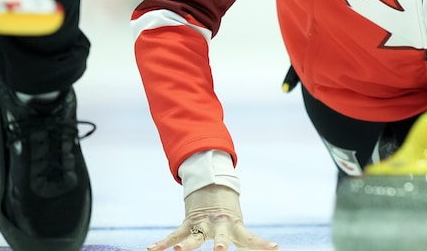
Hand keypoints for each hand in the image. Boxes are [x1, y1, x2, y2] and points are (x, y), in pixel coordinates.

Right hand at [147, 184, 277, 250]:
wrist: (212, 182)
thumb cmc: (228, 211)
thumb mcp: (237, 223)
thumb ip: (243, 238)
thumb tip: (268, 250)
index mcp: (235, 226)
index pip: (249, 238)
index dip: (261, 244)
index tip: (274, 248)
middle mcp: (219, 224)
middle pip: (221, 236)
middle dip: (220, 244)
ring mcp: (203, 223)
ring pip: (194, 236)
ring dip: (186, 245)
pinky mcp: (189, 221)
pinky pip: (174, 234)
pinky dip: (163, 243)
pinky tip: (152, 250)